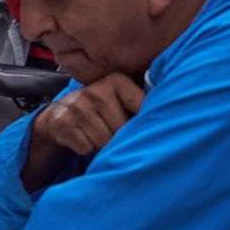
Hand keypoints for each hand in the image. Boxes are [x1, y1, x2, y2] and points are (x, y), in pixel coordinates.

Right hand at [21, 72, 143, 191]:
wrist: (60, 114)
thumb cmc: (102, 109)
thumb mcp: (121, 98)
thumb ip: (142, 101)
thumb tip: (169, 116)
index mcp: (116, 81)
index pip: (140, 106)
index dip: (140, 122)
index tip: (140, 124)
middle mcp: (95, 90)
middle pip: (120, 129)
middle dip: (118, 136)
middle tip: (111, 130)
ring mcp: (77, 106)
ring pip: (102, 141)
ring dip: (101, 144)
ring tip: (96, 133)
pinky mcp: (62, 122)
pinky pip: (85, 147)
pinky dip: (86, 148)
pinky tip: (83, 138)